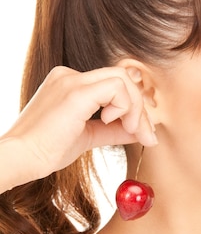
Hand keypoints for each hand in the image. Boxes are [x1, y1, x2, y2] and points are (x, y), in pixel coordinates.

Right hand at [0, 66, 157, 188]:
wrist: (21, 157)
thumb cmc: (47, 149)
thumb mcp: (88, 136)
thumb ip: (114, 130)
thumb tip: (140, 132)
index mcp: (69, 83)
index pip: (113, 83)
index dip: (133, 105)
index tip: (142, 131)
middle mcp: (70, 76)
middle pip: (122, 78)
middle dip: (141, 108)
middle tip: (146, 136)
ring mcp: (71, 80)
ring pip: (122, 79)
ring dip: (136, 108)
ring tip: (131, 131)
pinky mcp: (76, 92)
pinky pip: (116, 87)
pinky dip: (125, 106)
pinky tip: (112, 122)